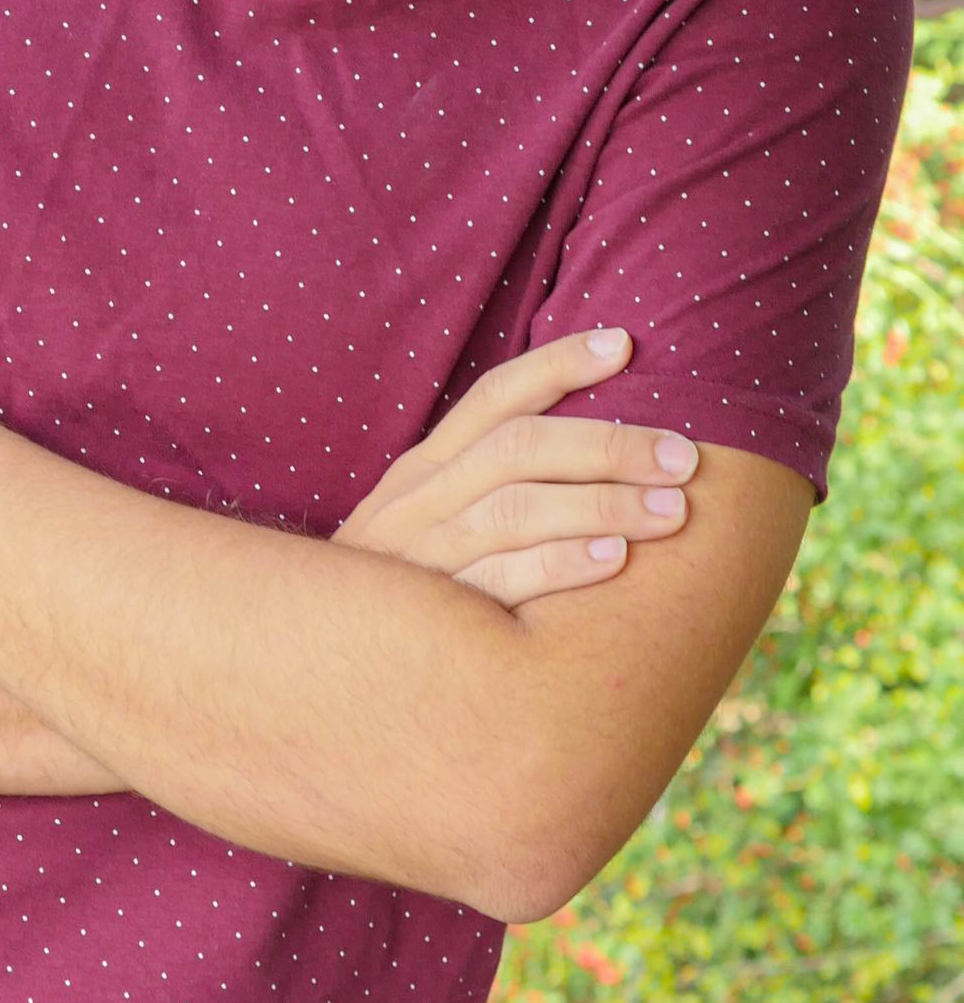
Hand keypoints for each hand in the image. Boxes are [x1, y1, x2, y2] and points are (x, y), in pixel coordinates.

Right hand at [337, 327, 698, 606]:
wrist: (318, 657)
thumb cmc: (406, 587)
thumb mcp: (426, 518)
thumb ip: (485, 482)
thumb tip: (586, 444)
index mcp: (424, 468)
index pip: (494, 398)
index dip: (558, 365)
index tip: (624, 345)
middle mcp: (419, 500)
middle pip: (519, 448)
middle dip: (610, 444)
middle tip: (684, 457)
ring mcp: (422, 554)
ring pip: (516, 508)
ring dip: (603, 503)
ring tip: (672, 510)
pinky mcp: (431, 616)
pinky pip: (501, 580)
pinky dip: (560, 564)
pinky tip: (615, 559)